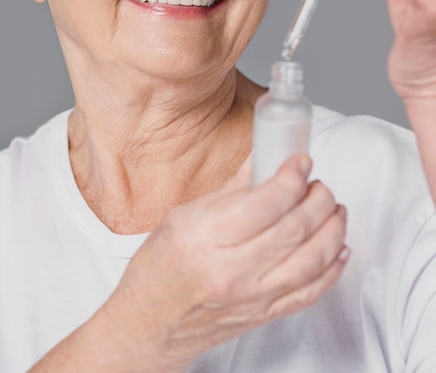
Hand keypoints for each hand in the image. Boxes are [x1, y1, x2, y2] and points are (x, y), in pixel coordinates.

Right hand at [104, 154, 347, 370]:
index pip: (266, 203)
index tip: (299, 161)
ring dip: (332, 228)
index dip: (291, 177)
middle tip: (316, 182)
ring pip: (312, 260)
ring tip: (332, 207)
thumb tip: (259, 160)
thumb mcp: (182, 216)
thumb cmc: (158, 270)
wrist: (148, 324)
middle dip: (317, 198)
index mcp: (207, 239)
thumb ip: (229, 190)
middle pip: (295, 229)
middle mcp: (233, 271)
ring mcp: (254, 297)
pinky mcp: (266, 315)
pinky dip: (333, 267)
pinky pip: (312, 292)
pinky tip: (338, 246)